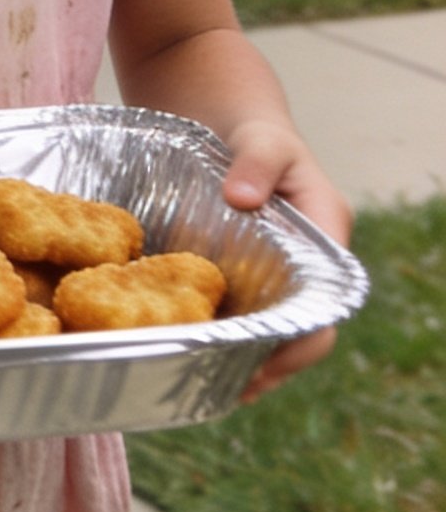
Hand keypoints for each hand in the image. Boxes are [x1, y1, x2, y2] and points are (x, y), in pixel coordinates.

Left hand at [221, 117, 350, 399]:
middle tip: (228, 392)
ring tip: (202, 387)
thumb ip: (256, 163)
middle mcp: (304, 265)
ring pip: (265, 327)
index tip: (264, 367)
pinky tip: (187, 353)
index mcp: (324, 238)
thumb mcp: (261, 138)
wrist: (229, 119)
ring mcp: (272, 271)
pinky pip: (236, 309)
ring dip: (241, 358)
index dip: (298, 344)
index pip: (323, 309)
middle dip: (268, 364)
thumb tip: (242, 199)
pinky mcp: (241, 270)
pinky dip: (219, 332)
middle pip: (296, 331)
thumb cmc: (255, 131)